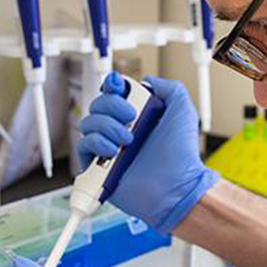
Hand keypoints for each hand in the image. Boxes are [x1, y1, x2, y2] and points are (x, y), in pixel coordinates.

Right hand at [78, 73, 218, 233]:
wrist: (176, 185)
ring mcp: (109, 148)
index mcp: (138, 116)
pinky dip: (97, 143)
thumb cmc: (182, 154)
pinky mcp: (98, 167)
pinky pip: (84, 146)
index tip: (119, 88)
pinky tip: (114, 150)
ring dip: (106, 126)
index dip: (112, 87)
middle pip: (98, 104)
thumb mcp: (182, 109)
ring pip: (88, 123)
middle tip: (131, 117)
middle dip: (112, 106)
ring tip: (127, 139)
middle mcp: (121, 130)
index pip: (113, 94)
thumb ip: (168, 88)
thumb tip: (149, 81)